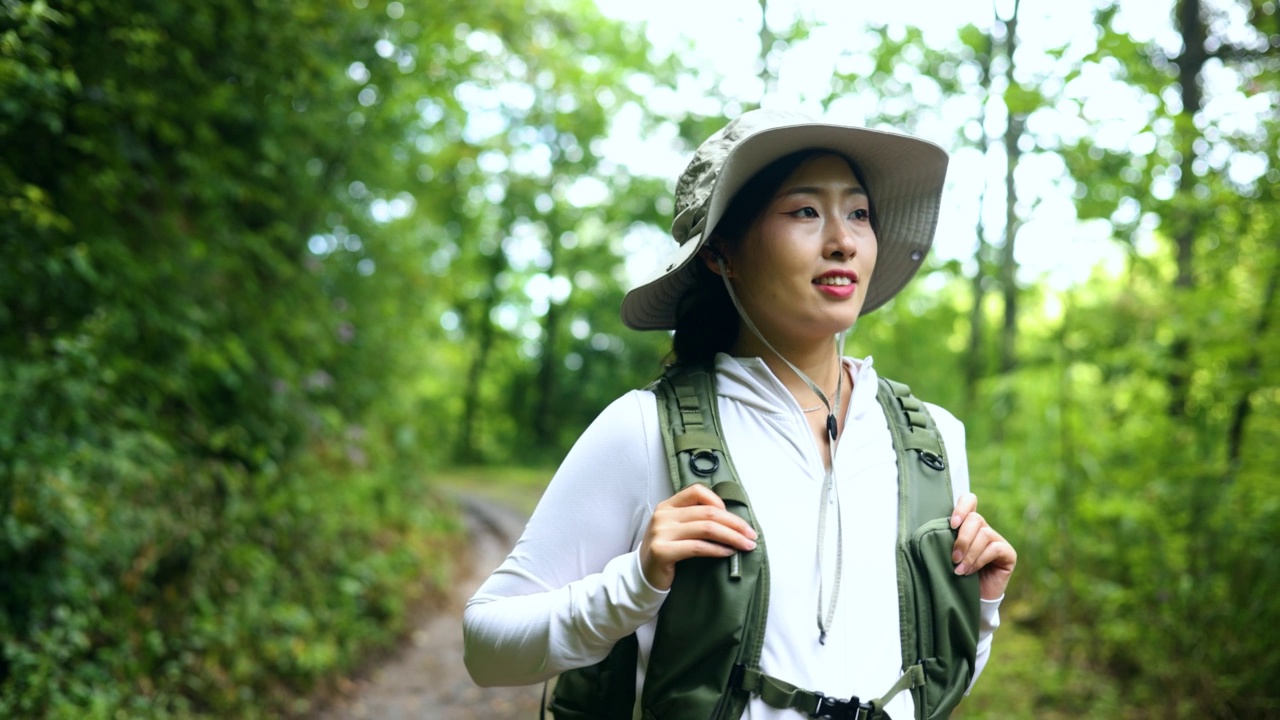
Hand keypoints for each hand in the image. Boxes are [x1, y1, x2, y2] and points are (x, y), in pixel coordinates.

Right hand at [640, 483, 758, 590]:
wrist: (642, 576)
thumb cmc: (666, 552)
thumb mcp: (676, 530)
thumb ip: (695, 520)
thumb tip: (732, 520)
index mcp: (667, 506)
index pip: (697, 491)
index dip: (720, 502)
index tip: (735, 519)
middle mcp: (663, 515)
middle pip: (708, 512)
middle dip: (735, 523)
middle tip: (752, 535)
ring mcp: (661, 532)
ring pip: (706, 528)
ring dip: (732, 537)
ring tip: (746, 546)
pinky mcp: (662, 551)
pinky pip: (698, 547)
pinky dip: (718, 549)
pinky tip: (729, 553)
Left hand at [950, 493, 1016, 600]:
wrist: (973, 597)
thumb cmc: (956, 574)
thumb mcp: (948, 554)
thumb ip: (945, 540)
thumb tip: (932, 532)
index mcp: (968, 525)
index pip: (970, 501)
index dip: (962, 507)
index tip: (952, 524)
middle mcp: (984, 529)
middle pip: (975, 519)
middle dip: (961, 539)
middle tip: (953, 558)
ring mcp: (998, 540)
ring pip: (983, 534)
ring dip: (969, 554)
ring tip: (959, 570)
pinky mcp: (1008, 553)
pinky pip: (994, 548)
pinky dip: (979, 560)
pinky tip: (970, 572)